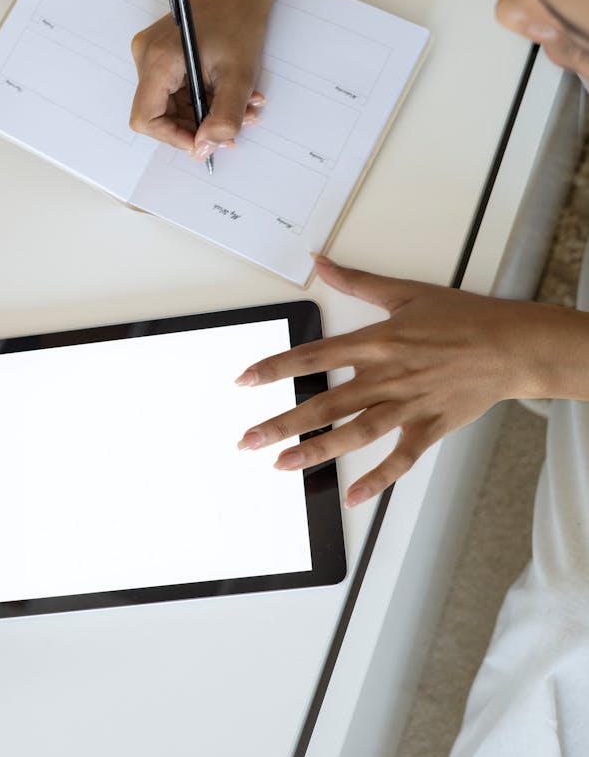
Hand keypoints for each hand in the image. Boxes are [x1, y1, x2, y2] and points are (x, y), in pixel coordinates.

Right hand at [129, 0, 272, 158]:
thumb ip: (224, 117)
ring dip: (206, 114)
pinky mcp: (162, 55)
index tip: (203, 142)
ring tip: (242, 107)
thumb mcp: (239, 76)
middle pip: (160, 113)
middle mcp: (146, 57)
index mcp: (159, 60)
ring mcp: (152, 55)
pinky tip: (228, 93)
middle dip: (198, 126)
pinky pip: (176, 90)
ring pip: (171, 105)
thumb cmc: (238, 20)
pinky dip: (203, 99)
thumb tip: (205, 148)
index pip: (146, 118)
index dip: (173, 137)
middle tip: (236, 127)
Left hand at [235, 255, 550, 506]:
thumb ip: (355, 281)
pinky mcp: (429, 427)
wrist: (510, 345)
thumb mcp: (403, 291)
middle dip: (282, 424)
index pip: (313, 356)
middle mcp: (386, 376)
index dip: (275, 369)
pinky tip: (353, 495)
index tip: (245, 381)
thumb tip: (321, 261)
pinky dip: (377, 479)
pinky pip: (400, 459)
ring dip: (317, 452)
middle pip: (325, 404)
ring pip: (354, 433)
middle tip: (248, 439)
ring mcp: (407, 405)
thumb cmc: (462, 317)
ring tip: (283, 465)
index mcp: (376, 342)